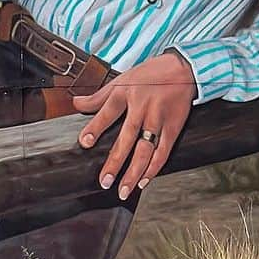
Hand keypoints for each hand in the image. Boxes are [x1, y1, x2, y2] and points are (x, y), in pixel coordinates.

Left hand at [72, 51, 195, 198]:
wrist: (183, 68)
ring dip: (134, 171)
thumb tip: (75, 104)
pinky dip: (154, 167)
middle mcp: (142, 105)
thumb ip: (99, 96)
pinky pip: (163, 150)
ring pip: (146, 148)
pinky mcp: (174, 125)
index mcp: (126, 92)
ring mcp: (159, 117)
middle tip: (105, 181)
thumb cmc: (150, 75)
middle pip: (127, 135)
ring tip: (124, 190)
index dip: (96, 126)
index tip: (85, 142)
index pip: (108, 110)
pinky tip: (144, 181)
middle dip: (116, 160)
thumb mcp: (122, 79)